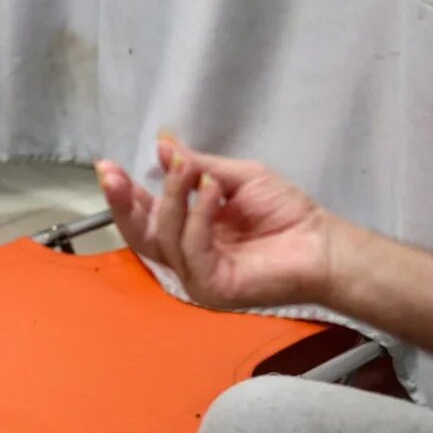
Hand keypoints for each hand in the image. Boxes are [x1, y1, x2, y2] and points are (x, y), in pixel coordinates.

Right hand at [96, 136, 337, 308]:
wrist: (325, 244)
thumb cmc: (286, 213)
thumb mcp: (234, 177)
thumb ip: (197, 166)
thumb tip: (163, 145)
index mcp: (187, 232)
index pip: (145, 216)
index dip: (125, 193)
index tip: (107, 166)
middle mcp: (185, 256)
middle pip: (139, 234)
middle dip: (123, 203)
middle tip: (112, 173)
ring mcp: (196, 275)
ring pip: (163, 237)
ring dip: (172, 198)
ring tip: (189, 169)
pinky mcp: (211, 286)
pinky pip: (192, 249)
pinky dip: (198, 217)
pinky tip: (211, 193)